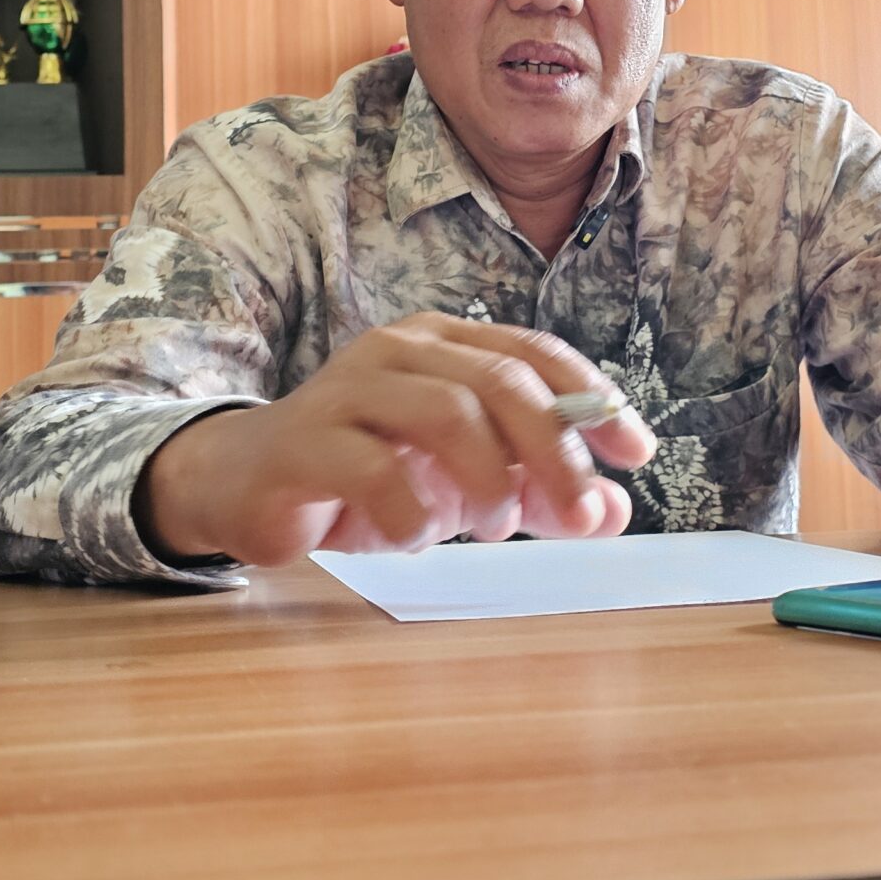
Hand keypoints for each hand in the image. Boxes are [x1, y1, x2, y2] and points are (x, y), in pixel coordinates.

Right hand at [140, 314, 655, 566]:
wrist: (245, 485)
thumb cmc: (366, 477)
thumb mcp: (464, 486)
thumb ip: (535, 494)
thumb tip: (612, 513)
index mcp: (442, 343)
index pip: (533, 354)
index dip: (592, 401)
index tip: (635, 455)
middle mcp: (398, 351)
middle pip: (498, 382)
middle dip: (553, 452)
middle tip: (578, 514)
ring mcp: (347, 390)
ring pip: (446, 415)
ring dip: (487, 483)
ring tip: (488, 527)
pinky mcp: (304, 441)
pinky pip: (378, 472)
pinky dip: (414, 516)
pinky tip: (411, 536)